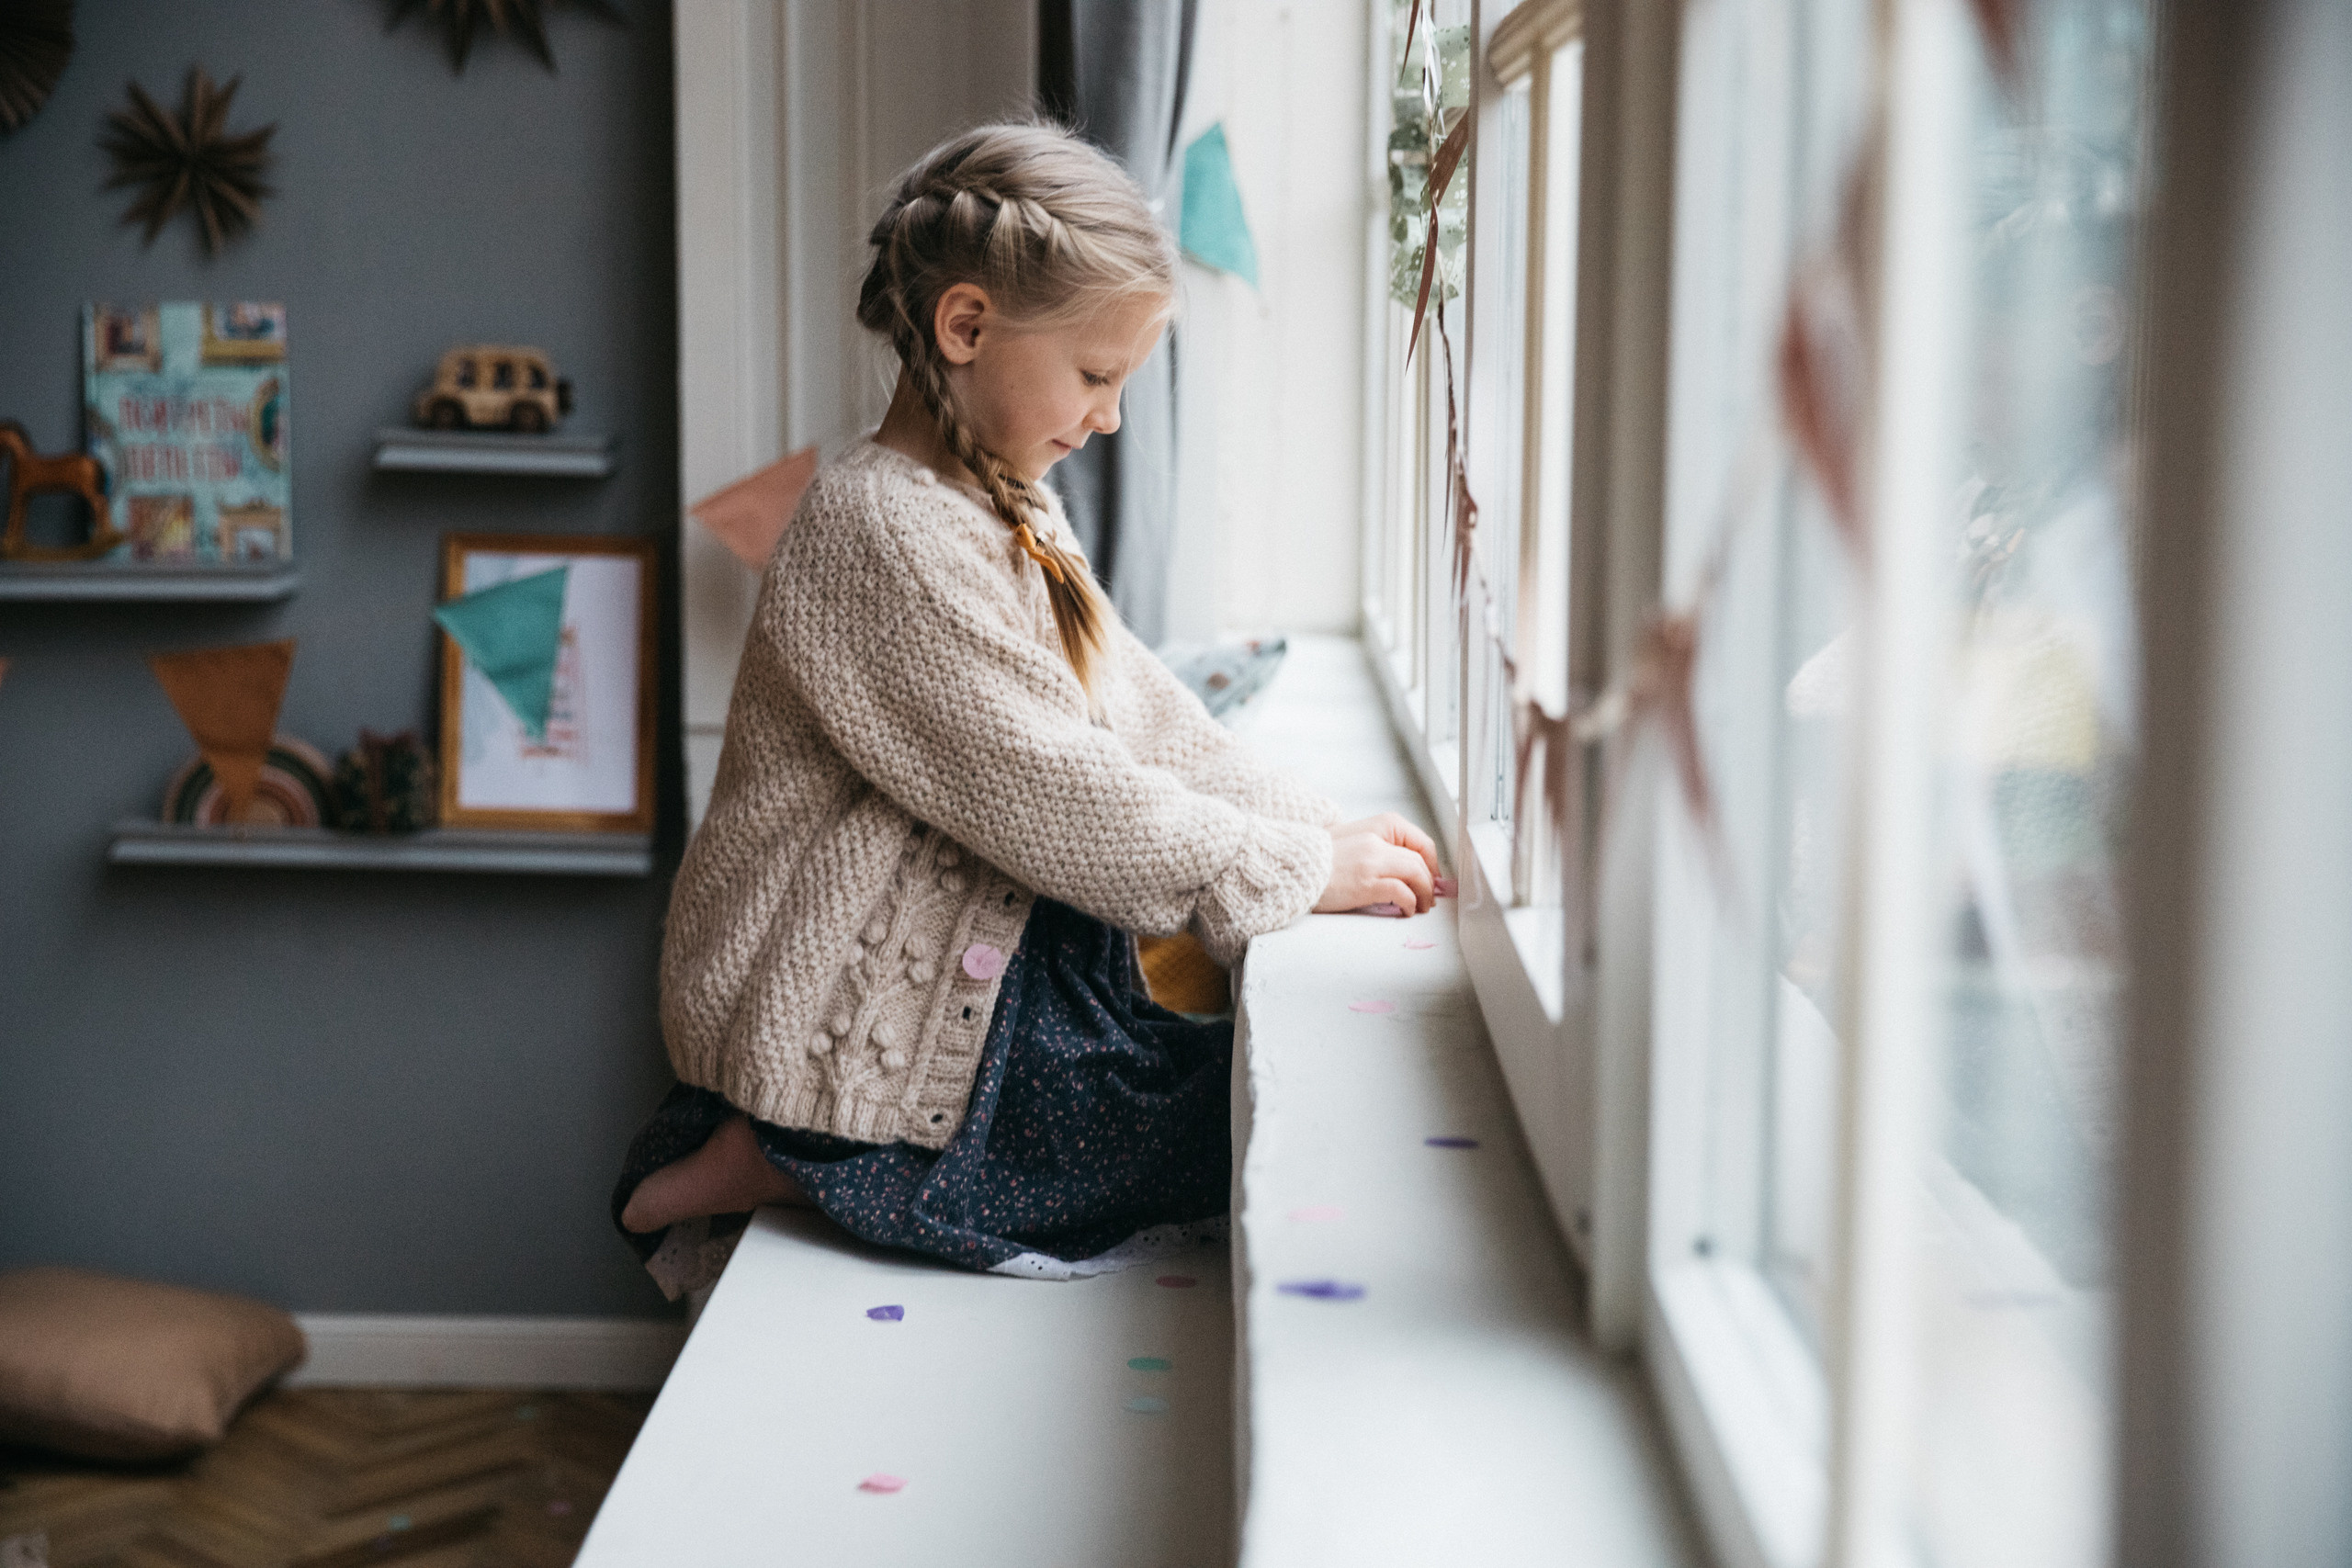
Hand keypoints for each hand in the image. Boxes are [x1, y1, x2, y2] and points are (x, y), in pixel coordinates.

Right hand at [1315, 812, 1442, 915]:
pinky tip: (1405, 911)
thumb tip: (1404, 867)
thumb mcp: (1352, 840)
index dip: (1432, 863)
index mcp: (1377, 826)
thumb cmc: (1317, 859)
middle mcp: (1376, 841)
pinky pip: (1401, 893)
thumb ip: (1378, 847)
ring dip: (1423, 894)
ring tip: (1420, 907)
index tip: (1432, 877)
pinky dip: (1409, 903)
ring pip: (1416, 874)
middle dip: (1429, 882)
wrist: (1290, 867)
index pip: (1420, 841)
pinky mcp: (1365, 884)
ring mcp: (1371, 862)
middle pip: (1420, 860)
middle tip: (1428, 897)